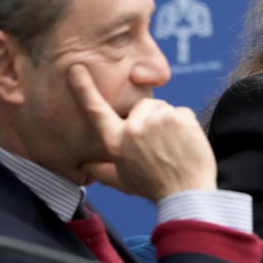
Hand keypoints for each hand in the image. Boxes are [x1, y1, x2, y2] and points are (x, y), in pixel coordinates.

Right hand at [68, 64, 215, 200]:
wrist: (186, 193)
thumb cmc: (153, 188)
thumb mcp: (121, 181)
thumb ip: (99, 170)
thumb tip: (83, 166)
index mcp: (116, 141)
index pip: (96, 111)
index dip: (84, 89)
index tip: (76, 69)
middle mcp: (134, 127)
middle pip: (142, 106)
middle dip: (150, 118)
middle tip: (158, 143)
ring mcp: (158, 120)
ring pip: (163, 109)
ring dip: (167, 122)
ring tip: (171, 146)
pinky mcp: (180, 117)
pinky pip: (182, 112)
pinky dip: (185, 125)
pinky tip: (185, 143)